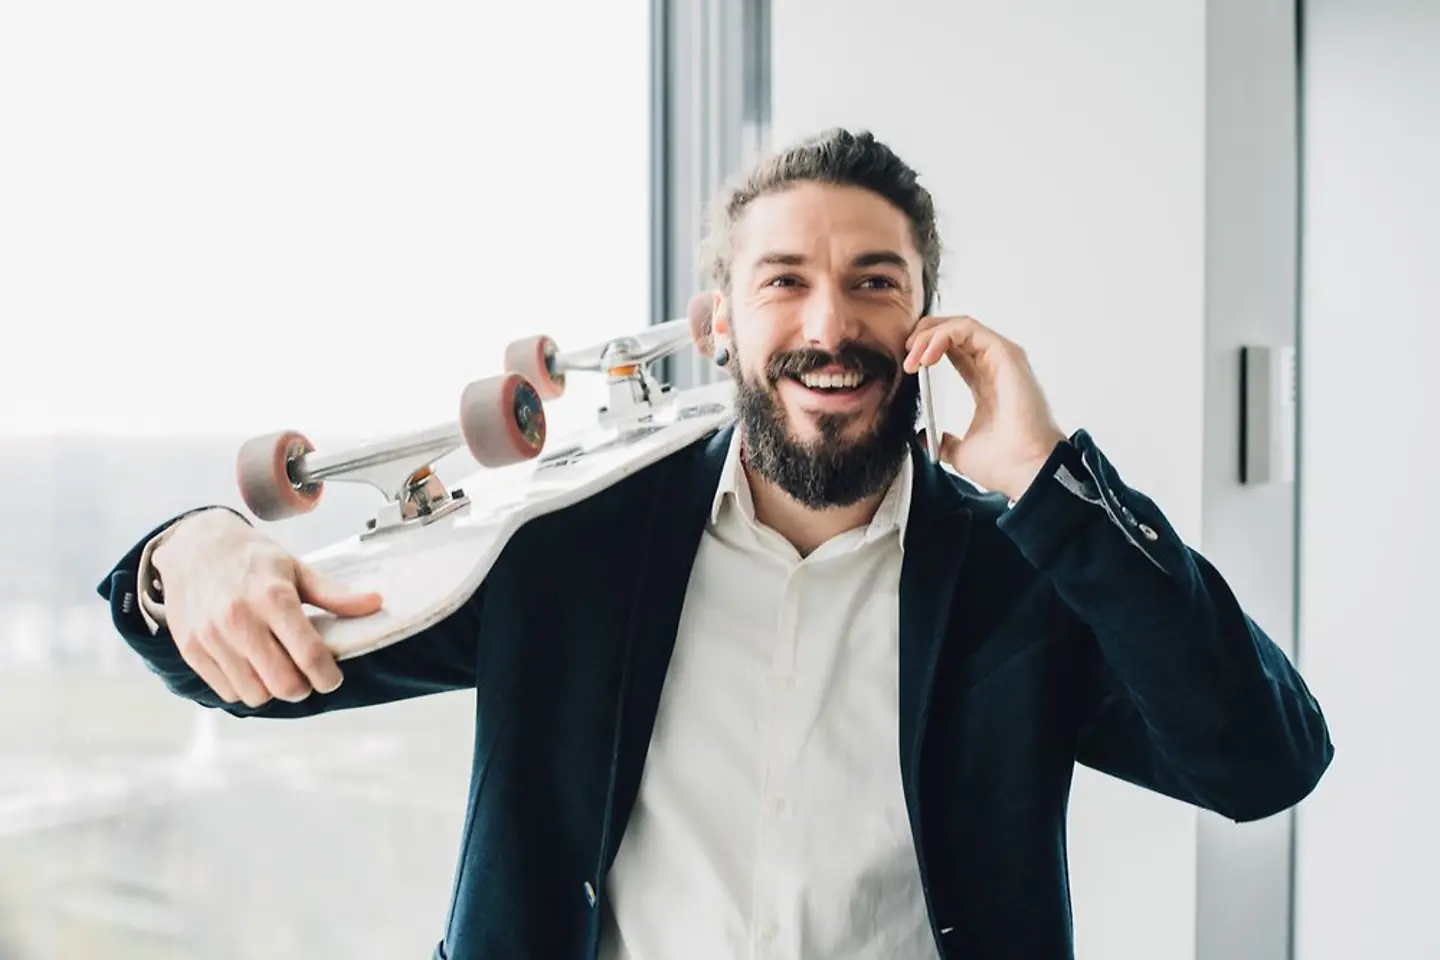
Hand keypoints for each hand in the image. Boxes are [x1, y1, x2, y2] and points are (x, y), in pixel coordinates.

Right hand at [153, 510, 381, 706]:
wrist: (194, 546)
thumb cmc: (252, 559)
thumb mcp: (297, 568)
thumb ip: (334, 594)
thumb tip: (375, 603)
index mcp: (273, 597)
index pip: (309, 655)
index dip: (327, 676)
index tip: (332, 678)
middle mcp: (240, 619)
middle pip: (283, 684)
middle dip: (302, 688)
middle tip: (307, 677)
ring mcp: (211, 636)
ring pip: (254, 694)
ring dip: (272, 691)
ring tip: (277, 670)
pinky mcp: (191, 648)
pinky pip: (226, 692)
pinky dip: (243, 688)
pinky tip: (251, 667)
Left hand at [905, 315, 1066, 501]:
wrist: (1026, 472)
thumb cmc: (1005, 464)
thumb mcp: (961, 453)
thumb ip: (944, 442)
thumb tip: (922, 437)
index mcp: (986, 383)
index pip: (953, 350)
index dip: (926, 350)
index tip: (907, 367)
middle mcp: (995, 365)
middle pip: (955, 332)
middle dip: (924, 336)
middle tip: (905, 355)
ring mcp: (1002, 358)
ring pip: (960, 325)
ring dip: (930, 335)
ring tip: (912, 356)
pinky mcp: (1005, 354)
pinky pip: (968, 328)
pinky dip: (942, 335)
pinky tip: (926, 355)